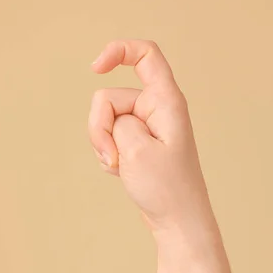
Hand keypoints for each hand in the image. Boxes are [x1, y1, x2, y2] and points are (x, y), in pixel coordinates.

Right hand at [88, 39, 214, 236]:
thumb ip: (117, 121)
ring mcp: (146, 127)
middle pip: (109, 98)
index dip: (118, 51)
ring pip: (105, 121)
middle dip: (101, 128)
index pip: (145, 55)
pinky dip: (109, 155)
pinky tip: (122, 172)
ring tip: (121, 168)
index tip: (95, 68)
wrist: (177, 221)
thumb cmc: (167, 188)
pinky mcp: (138, 143)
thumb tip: (113, 120)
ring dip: (104, 145)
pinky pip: (109, 138)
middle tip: (115, 158)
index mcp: (166, 101)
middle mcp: (156, 108)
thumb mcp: (136, 150)